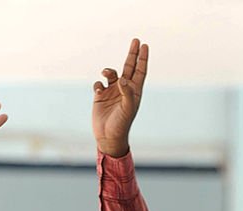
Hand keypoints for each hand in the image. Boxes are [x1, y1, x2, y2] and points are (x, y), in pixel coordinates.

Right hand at [92, 38, 147, 157]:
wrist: (108, 137)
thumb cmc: (122, 124)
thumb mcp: (128, 108)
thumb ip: (127, 92)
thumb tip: (122, 79)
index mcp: (134, 91)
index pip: (140, 71)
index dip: (142, 58)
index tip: (144, 46)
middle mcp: (124, 89)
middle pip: (129, 67)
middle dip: (132, 54)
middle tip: (135, 40)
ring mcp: (112, 92)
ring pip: (111, 74)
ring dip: (109, 71)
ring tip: (106, 73)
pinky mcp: (100, 97)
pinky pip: (98, 84)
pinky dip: (98, 84)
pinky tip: (98, 91)